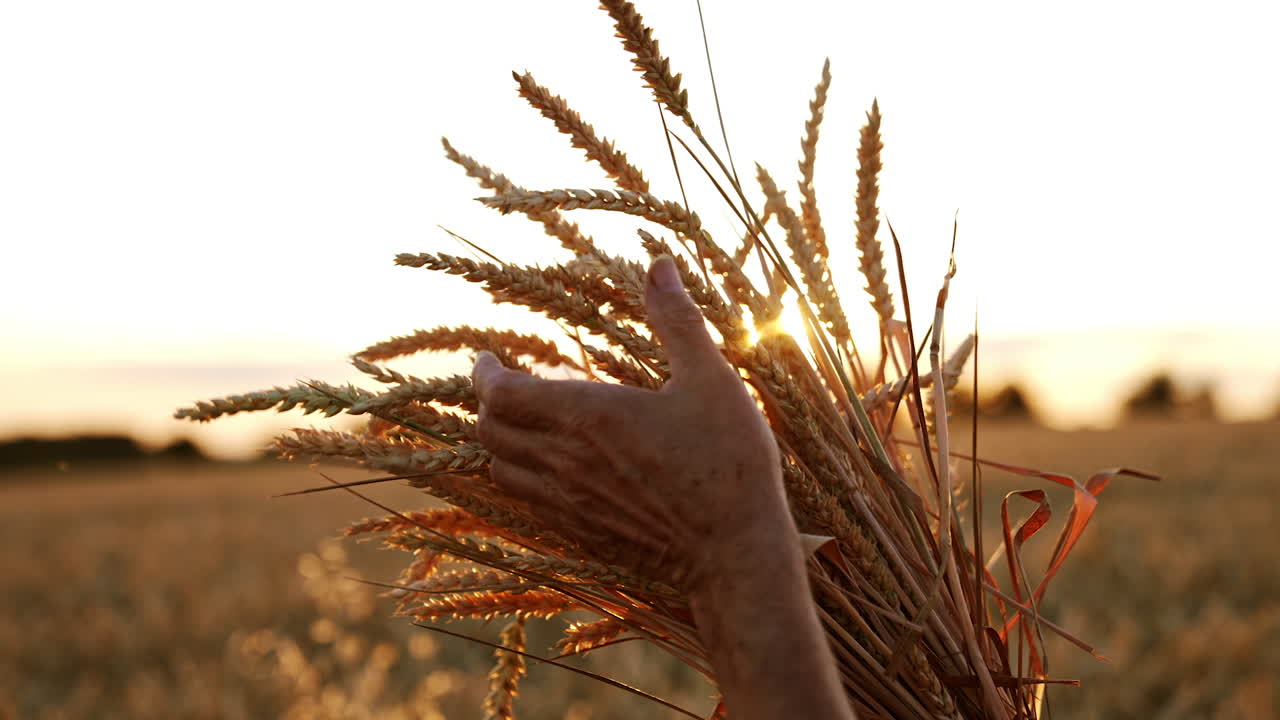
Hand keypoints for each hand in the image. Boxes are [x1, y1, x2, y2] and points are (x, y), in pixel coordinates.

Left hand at [471, 256, 788, 590]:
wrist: (735, 553)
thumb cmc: (729, 461)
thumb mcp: (710, 378)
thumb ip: (677, 319)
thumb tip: (660, 264)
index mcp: (587, 415)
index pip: (500, 393)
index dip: (484, 373)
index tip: (488, 358)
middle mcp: (564, 461)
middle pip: (490, 431)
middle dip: (486, 403)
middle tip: (500, 385)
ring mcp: (569, 504)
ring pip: (501, 471)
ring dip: (499, 442)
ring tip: (517, 423)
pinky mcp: (582, 535)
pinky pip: (527, 505)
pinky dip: (521, 479)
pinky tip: (547, 469)